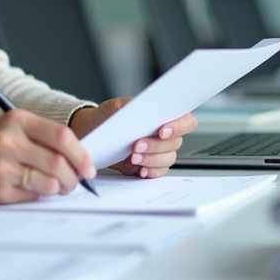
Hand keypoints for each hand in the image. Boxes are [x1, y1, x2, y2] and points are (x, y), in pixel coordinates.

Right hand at [0, 110, 96, 202]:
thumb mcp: (9, 130)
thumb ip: (41, 138)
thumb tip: (79, 158)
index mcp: (17, 120)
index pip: (62, 137)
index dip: (81, 155)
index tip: (88, 167)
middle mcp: (9, 140)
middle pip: (59, 162)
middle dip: (74, 176)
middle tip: (75, 181)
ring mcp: (2, 165)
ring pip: (49, 182)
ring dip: (59, 188)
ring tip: (55, 187)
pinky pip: (33, 195)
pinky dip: (39, 195)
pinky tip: (30, 189)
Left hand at [69, 98, 198, 178]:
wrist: (94, 132)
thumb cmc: (108, 116)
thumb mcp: (116, 107)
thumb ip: (130, 107)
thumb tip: (141, 112)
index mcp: (163, 116)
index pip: (186, 121)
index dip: (179, 126)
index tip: (162, 131)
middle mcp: (165, 134)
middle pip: (176, 143)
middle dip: (156, 145)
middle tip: (137, 145)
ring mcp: (159, 151)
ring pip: (168, 159)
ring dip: (151, 159)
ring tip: (133, 157)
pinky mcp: (150, 166)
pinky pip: (159, 172)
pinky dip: (151, 172)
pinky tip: (140, 170)